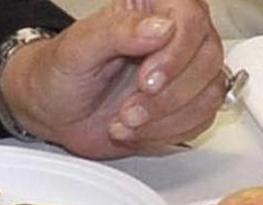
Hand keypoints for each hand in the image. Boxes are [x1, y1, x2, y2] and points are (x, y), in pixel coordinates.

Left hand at [2, 0, 224, 157]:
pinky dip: (165, 134)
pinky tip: (136, 130)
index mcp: (156, 7)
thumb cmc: (61, 72)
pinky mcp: (184, 106)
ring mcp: (185, 72)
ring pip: (208, 95)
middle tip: (129, 109)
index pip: (192, 20)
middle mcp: (178, 36)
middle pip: (208, 60)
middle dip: (167, 96)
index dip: (175, 56)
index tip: (146, 81)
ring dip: (165, 120)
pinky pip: (199, 121)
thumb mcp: (80, 46)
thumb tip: (160, 28)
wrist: (53, 111)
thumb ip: (119, 30)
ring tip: (126, 121)